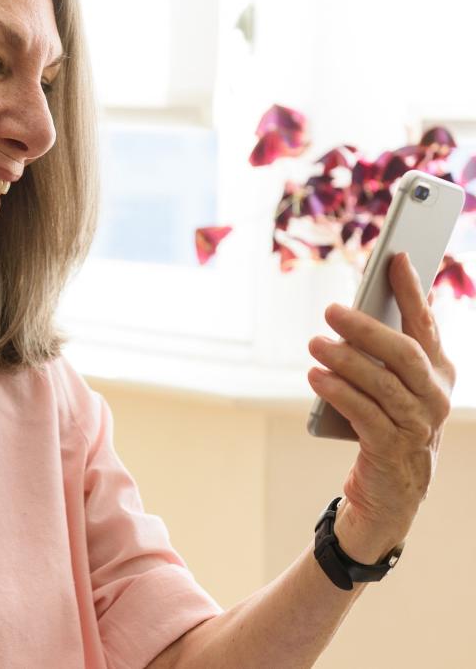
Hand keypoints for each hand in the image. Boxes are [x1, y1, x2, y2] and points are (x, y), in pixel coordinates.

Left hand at [307, 252, 454, 560]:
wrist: (389, 496)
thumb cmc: (386, 425)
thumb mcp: (391, 385)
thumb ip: (383, 349)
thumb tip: (359, 305)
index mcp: (439, 372)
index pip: (425, 324)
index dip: (412, 289)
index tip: (396, 256)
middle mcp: (434, 397)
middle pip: (404, 353)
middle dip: (367, 327)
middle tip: (331, 310)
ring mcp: (418, 426)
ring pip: (382, 383)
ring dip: (345, 360)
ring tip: (315, 343)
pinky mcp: (392, 450)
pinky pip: (364, 413)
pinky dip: (338, 392)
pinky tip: (316, 376)